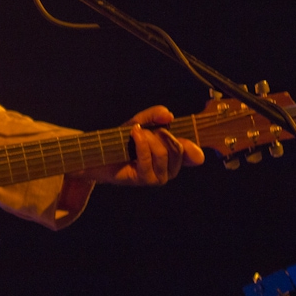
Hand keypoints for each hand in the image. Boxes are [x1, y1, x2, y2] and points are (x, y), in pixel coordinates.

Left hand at [75, 106, 204, 185]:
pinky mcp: (145, 180)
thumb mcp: (139, 122)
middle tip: (147, 129)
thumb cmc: (123, 140)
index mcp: (175, 156)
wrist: (100, 154)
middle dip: (162, 133)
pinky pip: (148, 159)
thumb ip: (154, 116)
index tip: (181, 135)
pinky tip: (134, 134)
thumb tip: (168, 115)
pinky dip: (141, 143)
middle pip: (178, 149)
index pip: (195, 155)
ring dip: (148, 138)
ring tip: (136, 132)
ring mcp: (159, 177)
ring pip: (163, 153)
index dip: (192, 147)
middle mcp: (171, 169)